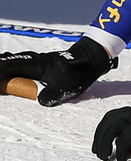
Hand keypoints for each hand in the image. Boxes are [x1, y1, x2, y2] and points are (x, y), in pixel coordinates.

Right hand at [0, 36, 114, 106]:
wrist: (91, 60)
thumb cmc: (78, 72)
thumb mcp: (67, 86)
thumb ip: (53, 94)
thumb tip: (40, 100)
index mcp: (38, 63)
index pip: (14, 65)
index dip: (2, 71)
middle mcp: (34, 61)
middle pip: (12, 63)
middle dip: (2, 67)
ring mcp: (36, 63)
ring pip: (15, 64)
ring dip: (5, 68)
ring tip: (0, 78)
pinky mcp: (39, 68)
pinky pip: (20, 67)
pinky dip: (10, 69)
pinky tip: (7, 74)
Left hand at [92, 79, 130, 160]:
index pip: (117, 116)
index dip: (105, 130)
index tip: (104, 145)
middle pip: (111, 119)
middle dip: (100, 135)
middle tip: (99, 151)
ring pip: (115, 124)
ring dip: (106, 141)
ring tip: (105, 155)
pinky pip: (129, 136)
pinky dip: (121, 148)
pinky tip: (122, 158)